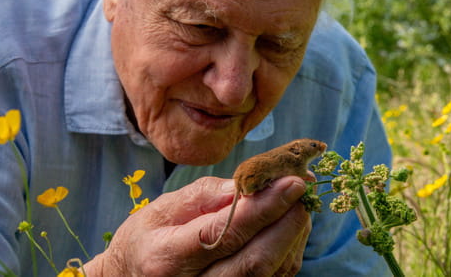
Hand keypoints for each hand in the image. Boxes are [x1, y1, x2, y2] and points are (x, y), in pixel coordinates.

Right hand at [84, 175, 310, 275]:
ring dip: (292, 235)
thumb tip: (249, 184)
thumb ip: (205, 196)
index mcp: (168, 259)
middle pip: (254, 261)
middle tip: (303, 189)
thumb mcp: (162, 208)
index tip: (291, 182)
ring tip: (295, 203)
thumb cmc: (147, 240)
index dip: (262, 208)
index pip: (223, 233)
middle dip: (287, 222)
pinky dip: (288, 251)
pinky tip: (286, 226)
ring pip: (270, 273)